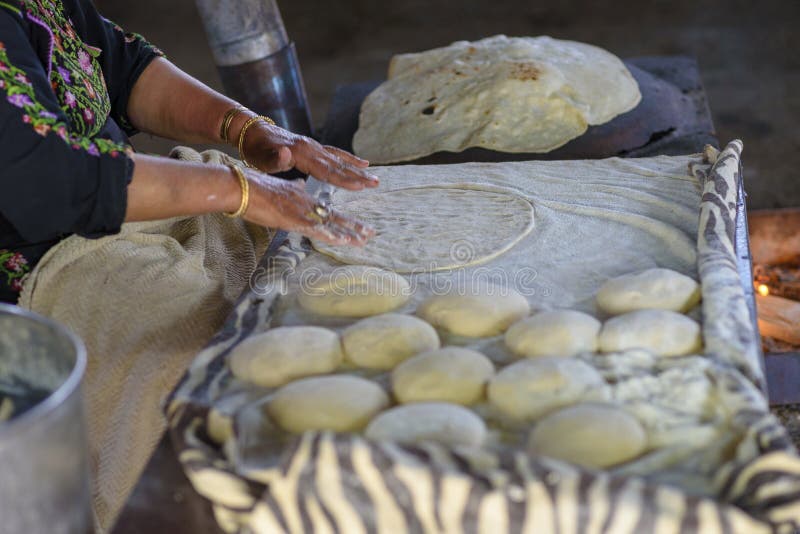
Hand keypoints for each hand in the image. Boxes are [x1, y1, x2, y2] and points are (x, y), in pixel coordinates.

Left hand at [238, 119, 379, 190]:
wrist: (251, 130)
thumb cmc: (255, 148)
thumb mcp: (261, 157)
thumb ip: (275, 159)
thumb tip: (286, 154)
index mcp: (301, 154)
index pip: (326, 170)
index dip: (344, 180)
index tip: (360, 186)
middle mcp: (311, 148)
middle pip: (338, 164)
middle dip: (358, 175)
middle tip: (376, 183)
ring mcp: (313, 146)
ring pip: (339, 159)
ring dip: (357, 168)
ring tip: (374, 176)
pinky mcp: (312, 146)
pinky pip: (334, 153)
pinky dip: (348, 158)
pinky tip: (361, 162)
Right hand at [240, 168, 374, 245]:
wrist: (240, 187)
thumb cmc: (254, 188)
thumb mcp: (278, 186)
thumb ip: (292, 188)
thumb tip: (301, 185)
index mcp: (302, 196)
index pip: (327, 209)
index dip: (343, 219)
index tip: (357, 225)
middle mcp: (305, 203)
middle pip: (334, 216)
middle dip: (353, 227)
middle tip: (371, 233)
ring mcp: (300, 211)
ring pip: (329, 223)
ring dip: (347, 232)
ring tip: (363, 239)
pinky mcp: (292, 218)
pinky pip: (315, 229)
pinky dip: (330, 235)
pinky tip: (343, 240)